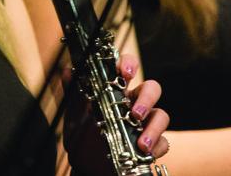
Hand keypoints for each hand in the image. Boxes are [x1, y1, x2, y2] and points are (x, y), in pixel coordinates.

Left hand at [64, 53, 169, 174]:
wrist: (88, 172)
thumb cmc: (83, 143)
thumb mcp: (75, 120)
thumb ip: (74, 96)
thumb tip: (66, 71)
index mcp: (116, 94)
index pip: (126, 70)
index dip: (129, 65)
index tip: (126, 73)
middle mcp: (133, 106)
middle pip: (151, 89)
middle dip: (147, 98)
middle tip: (135, 113)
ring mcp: (145, 125)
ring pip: (161, 115)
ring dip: (154, 127)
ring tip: (141, 142)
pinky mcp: (152, 145)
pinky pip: (164, 142)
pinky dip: (157, 146)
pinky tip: (145, 153)